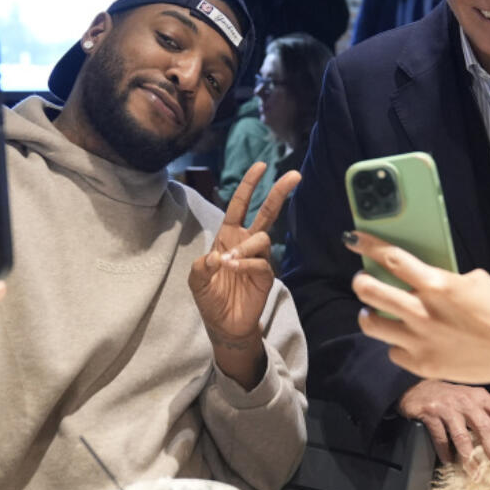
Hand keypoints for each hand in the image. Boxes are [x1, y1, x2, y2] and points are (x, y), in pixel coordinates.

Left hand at [189, 162, 300, 389]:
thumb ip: (201, 266)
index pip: (240, 204)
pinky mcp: (266, 275)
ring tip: (230, 262)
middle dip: (278, 192)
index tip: (261, 165)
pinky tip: (235, 269)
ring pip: (262, 238)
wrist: (224, 324)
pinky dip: (247, 263)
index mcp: (228, 236)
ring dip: (246, 246)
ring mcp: (258, 258)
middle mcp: (246, 242)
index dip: (249, 185)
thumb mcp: (196, 280)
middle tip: (293, 175)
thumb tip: (216, 256)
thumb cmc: (210, 298)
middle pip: (267, 212)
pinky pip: (261, 262)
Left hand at [345, 230, 489, 383]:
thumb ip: (441, 278)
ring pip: (370, 324)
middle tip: (362, 280)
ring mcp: (418, 341)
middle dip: (360, 282)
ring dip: (369, 314)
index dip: (366, 245)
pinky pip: (393, 351)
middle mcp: (421, 312)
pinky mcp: (420, 365)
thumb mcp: (473, 281)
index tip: (352, 239)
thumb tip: (419, 277)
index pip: (391, 258)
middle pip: (369, 291)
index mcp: (436, 285)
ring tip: (373, 311)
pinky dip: (397, 343)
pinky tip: (406, 339)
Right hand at [398, 380, 489, 465]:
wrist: (418, 390)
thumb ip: (489, 412)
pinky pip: (440, 437)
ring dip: (468, 457)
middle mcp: (466, 400)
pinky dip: (445, 452)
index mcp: (479, 396)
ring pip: (462, 436)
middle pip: (485, 426)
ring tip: (474, 472)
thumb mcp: (471, 399)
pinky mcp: (431, 414)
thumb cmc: (450, 398)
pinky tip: (448, 460)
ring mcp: (448, 407)